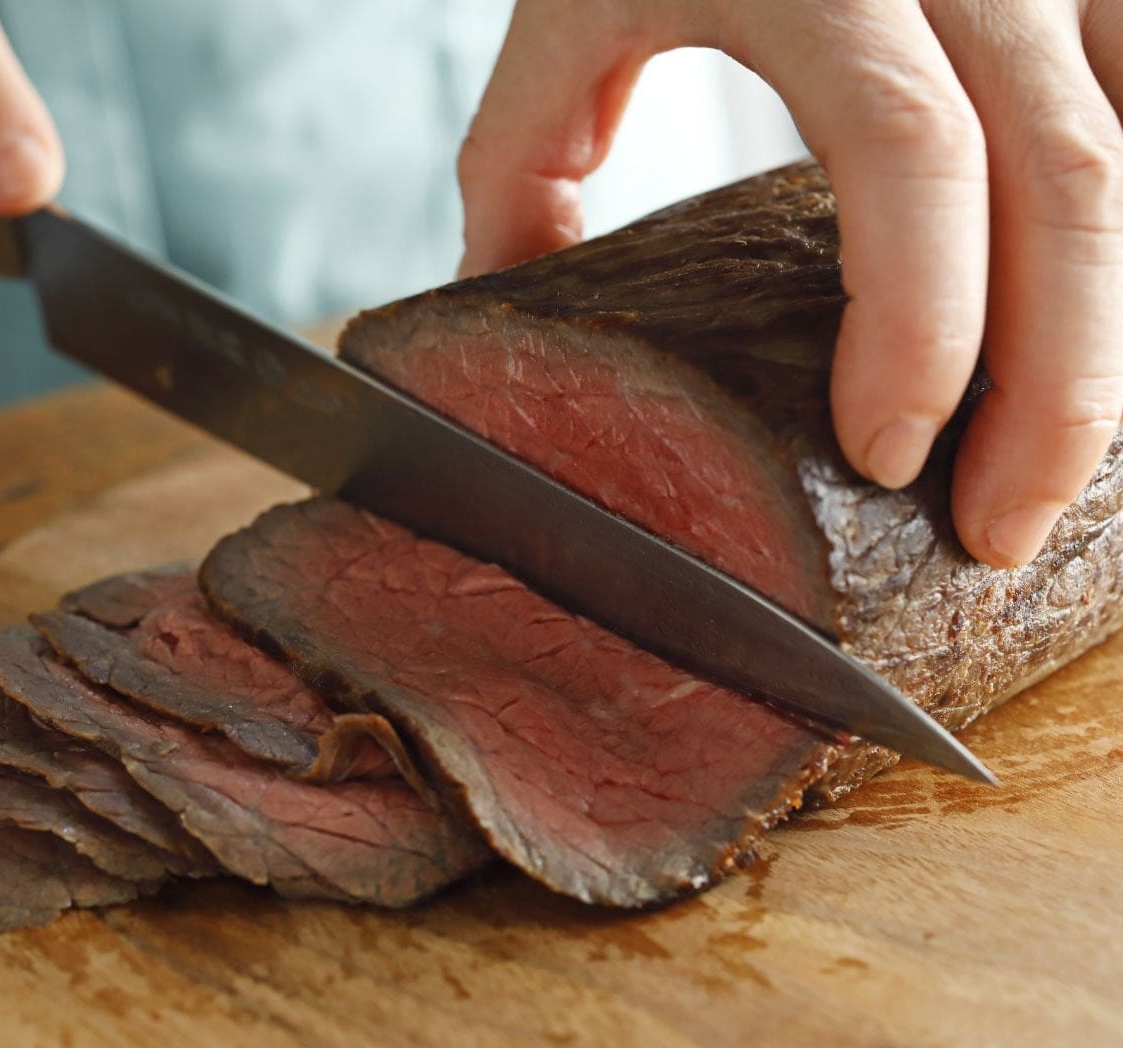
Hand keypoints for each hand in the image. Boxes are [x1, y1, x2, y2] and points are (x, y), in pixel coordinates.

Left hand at [458, 0, 1122, 567]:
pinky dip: (1120, 244)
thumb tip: (504, 298)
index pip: (912, 155)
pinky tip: (1086, 335)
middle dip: (1058, 388)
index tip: (887, 459)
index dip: (922, 321)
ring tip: (1056, 473)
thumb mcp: (569, 2)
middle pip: (1072, 182)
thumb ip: (522, 156)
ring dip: (1112, 333)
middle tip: (998, 535)